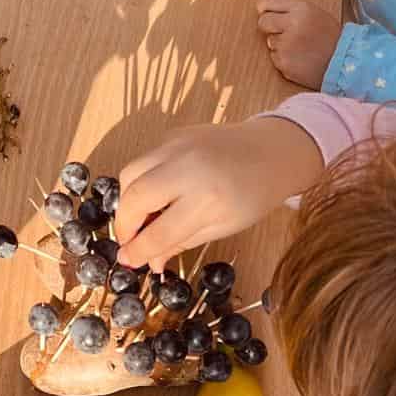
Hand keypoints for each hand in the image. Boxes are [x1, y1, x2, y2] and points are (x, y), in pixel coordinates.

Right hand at [116, 120, 325, 271]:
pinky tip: (157, 194)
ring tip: (142, 217)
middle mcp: (188, 167)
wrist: (272, 150)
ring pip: (130, 172)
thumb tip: (148, 261)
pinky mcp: (172, 134)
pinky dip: (142, 180)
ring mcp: (177, 145)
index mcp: (208, 199)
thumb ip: (180, 242)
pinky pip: (144, 160)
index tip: (127, 261)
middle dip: (124, 224)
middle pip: (135, 196)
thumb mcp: (222, 227)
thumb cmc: (253, 195)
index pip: (160, 231)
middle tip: (130, 240)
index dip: (138, 250)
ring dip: (128, 200)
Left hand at [258, 0, 341, 88]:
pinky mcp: (284, 63)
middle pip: (263, 21)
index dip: (265, 7)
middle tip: (286, 32)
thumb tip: (262, 7)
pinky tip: (300, 58)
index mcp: (302, 8)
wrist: (345, 62)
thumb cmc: (330, 36)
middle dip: (270, 27)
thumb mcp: (316, 12)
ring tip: (300, 47)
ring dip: (280, 44)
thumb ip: (291, 8)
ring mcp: (287, 45)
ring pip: (269, 41)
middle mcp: (292, 24)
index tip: (265, 11)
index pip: (268, 1)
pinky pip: (274, 57)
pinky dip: (284, 58)